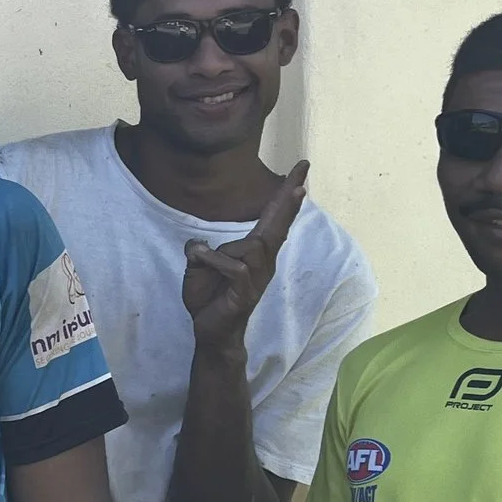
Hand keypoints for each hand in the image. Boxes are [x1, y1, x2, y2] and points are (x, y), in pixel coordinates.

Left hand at [183, 161, 308, 354]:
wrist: (210, 332)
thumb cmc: (208, 297)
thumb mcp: (198, 267)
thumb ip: (200, 251)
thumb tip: (198, 245)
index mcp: (254, 253)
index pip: (272, 218)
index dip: (285, 195)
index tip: (301, 170)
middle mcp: (263, 261)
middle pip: (277, 225)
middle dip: (289, 198)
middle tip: (303, 173)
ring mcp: (258, 277)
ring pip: (250, 246)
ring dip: (221, 252)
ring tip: (206, 267)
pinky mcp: (248, 291)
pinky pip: (234, 267)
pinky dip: (212, 263)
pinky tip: (204, 271)